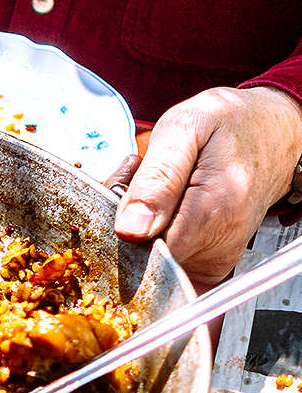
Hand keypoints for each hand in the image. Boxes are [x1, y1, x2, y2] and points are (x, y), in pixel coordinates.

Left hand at [114, 86, 301, 287]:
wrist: (271, 132)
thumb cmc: (229, 125)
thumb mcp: (184, 129)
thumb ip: (156, 178)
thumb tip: (131, 229)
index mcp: (210, 212)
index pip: (139, 247)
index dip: (121, 219)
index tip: (126, 184)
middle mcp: (217, 245)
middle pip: (141, 255)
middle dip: (127, 221)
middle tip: (139, 178)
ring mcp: (216, 260)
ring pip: (151, 261)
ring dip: (141, 228)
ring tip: (160, 188)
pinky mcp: (211, 266)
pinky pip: (167, 263)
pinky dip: (157, 238)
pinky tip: (167, 208)